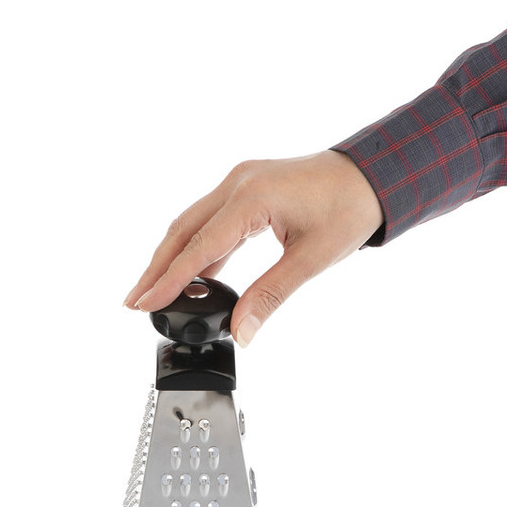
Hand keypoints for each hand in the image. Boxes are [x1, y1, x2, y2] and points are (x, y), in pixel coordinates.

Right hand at [123, 150, 382, 346]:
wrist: (372, 175)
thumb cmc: (349, 208)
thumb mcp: (310, 259)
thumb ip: (270, 295)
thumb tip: (242, 332)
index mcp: (251, 197)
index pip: (199, 247)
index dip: (169, 280)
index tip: (144, 304)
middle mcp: (238, 183)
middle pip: (183, 230)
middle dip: (157, 268)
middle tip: (134, 302)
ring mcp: (240, 182)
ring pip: (193, 223)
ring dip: (173, 257)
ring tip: (154, 291)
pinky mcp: (247, 187)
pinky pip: (212, 219)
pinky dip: (198, 246)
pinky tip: (192, 272)